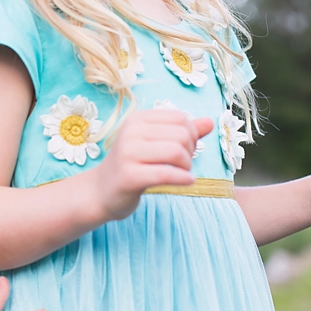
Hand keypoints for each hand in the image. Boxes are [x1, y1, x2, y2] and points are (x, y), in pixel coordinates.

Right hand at [92, 107, 212, 221]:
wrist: (101, 192)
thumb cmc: (132, 166)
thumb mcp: (155, 144)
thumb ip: (182, 132)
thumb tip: (210, 122)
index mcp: (138, 119)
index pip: (180, 118)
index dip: (192, 135)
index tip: (185, 150)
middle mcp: (132, 131)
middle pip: (181, 135)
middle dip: (190, 152)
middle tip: (183, 165)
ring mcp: (128, 153)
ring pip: (176, 152)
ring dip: (187, 167)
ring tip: (182, 174)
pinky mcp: (129, 176)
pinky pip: (166, 173)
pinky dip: (183, 178)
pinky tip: (188, 182)